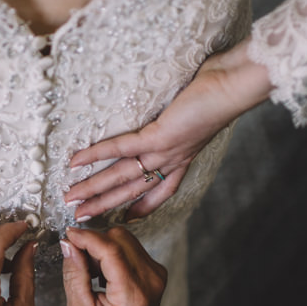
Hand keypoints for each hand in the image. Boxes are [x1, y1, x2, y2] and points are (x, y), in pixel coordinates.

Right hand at [61, 226, 166, 305]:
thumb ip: (75, 275)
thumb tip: (69, 244)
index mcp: (132, 296)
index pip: (111, 250)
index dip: (87, 238)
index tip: (69, 235)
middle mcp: (150, 282)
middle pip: (119, 238)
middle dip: (94, 242)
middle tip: (79, 262)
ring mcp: (156, 275)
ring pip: (125, 239)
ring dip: (103, 247)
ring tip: (92, 273)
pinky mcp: (156, 271)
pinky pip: (131, 247)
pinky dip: (113, 253)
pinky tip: (104, 274)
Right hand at [64, 39, 271, 220]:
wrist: (236, 85)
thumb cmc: (221, 90)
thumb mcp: (200, 110)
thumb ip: (184, 116)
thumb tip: (172, 108)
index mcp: (183, 156)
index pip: (162, 190)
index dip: (144, 207)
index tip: (127, 220)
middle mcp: (172, 159)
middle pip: (133, 189)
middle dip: (104, 205)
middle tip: (79, 217)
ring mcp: (165, 150)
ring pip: (122, 177)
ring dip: (93, 189)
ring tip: (70, 198)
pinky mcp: (159, 136)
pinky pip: (121, 148)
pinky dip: (96, 154)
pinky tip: (75, 161)